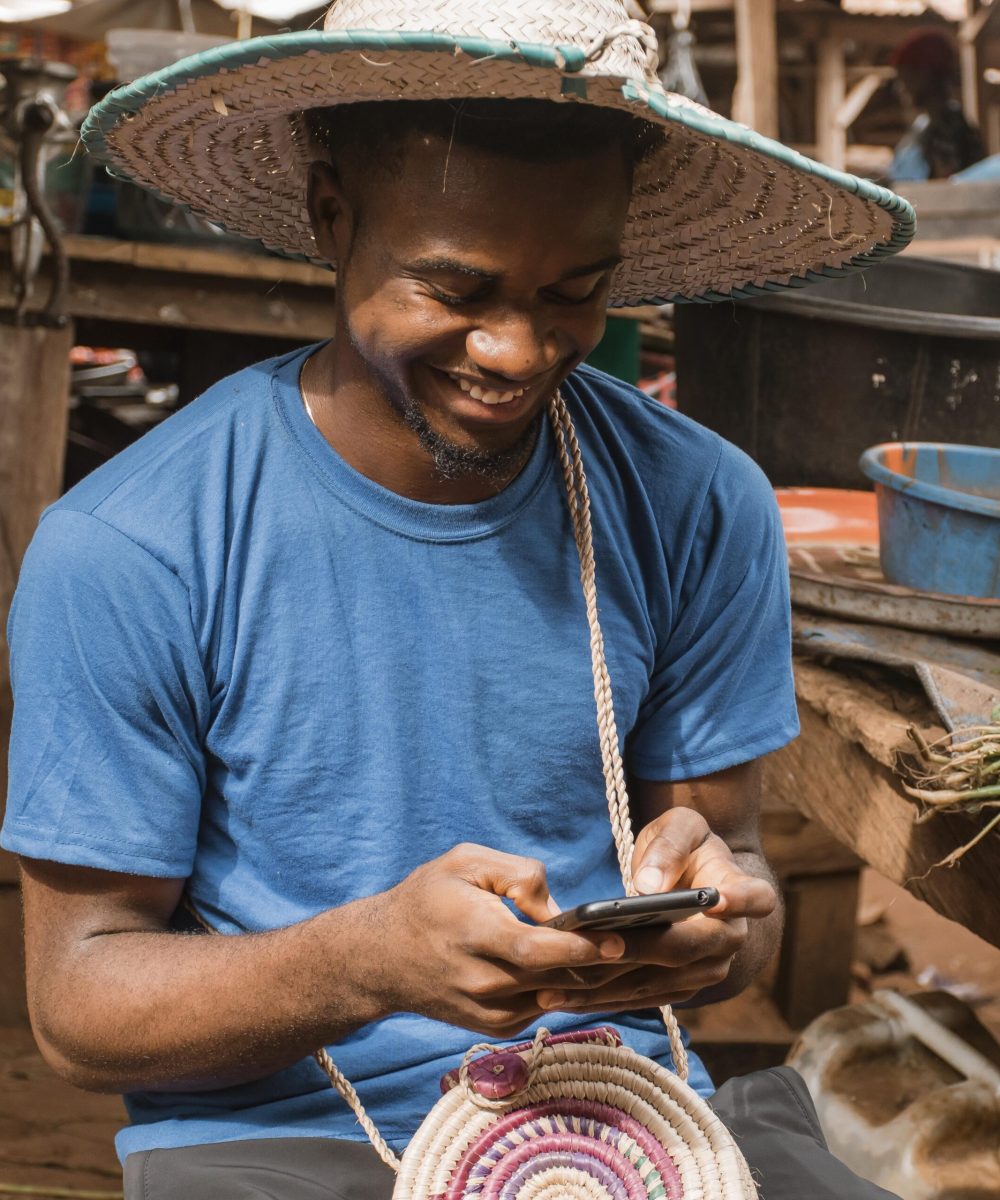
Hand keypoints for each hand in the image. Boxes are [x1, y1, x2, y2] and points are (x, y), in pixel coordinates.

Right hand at [368, 843, 627, 1037]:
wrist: (381, 958)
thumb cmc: (427, 898)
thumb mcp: (465, 862)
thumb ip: (517, 875)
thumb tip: (558, 908)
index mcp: (475, 935)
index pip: (537, 951)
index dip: (581, 949)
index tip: (620, 938)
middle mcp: (484, 982)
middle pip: (557, 980)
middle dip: (604, 965)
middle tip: (652, 945)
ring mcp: (490, 1012)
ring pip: (557, 999)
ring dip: (595, 982)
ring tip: (637, 958)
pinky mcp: (496, 1027)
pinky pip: (545, 1007)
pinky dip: (572, 991)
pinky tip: (599, 972)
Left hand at [535, 808, 776, 1013]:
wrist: (695, 877)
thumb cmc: (687, 846)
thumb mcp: (681, 827)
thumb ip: (669, 847)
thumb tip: (647, 886)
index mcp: (742, 891)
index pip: (754, 897)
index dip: (738, 900)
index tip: (715, 898)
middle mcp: (729, 939)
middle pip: (682, 952)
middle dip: (629, 953)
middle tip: (580, 952)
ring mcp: (706, 971)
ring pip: (656, 983)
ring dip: (604, 988)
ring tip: (552, 987)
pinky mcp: (679, 988)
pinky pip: (640, 998)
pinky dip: (602, 999)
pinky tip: (563, 998)